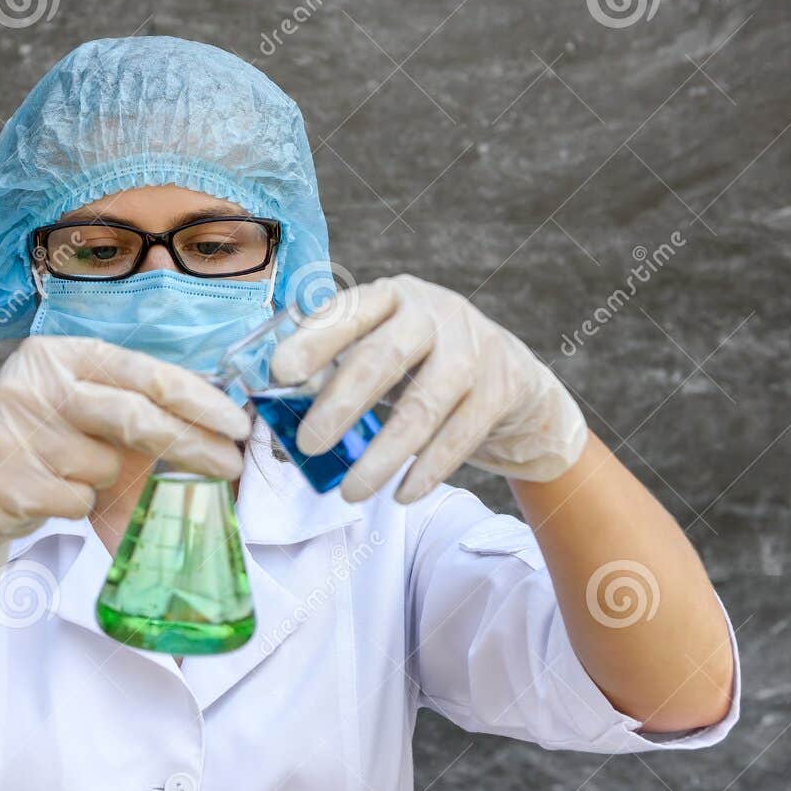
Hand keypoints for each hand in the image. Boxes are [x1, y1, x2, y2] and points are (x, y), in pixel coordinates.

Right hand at [0, 336, 250, 594]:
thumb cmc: (45, 440)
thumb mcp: (85, 407)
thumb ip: (139, 408)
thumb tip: (222, 431)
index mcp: (62, 353)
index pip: (145, 372)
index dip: (198, 399)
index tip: (237, 423)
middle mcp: (34, 383)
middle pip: (134, 416)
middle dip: (190, 445)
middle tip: (229, 466)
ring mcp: (14, 431)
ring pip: (106, 467)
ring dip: (109, 479)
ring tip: (74, 471)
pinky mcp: (4, 480)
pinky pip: (78, 501)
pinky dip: (79, 504)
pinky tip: (50, 490)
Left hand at [271, 274, 586, 502]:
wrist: (513, 380)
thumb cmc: (424, 365)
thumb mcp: (385, 347)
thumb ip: (338, 362)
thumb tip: (276, 395)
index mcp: (394, 296)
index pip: (350, 310)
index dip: (315, 340)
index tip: (280, 372)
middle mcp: (436, 314)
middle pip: (383, 358)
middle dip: (341, 404)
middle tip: (307, 444)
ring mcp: (474, 349)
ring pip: (423, 406)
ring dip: (383, 454)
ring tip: (350, 492)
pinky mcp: (500, 389)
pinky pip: (460, 436)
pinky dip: (428, 470)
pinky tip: (401, 494)